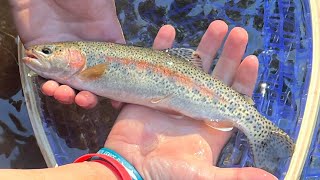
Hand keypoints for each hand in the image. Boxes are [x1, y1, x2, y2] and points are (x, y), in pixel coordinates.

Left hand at [10, 0, 122, 107]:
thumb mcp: (103, 9)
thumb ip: (113, 29)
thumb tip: (125, 52)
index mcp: (102, 45)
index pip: (111, 73)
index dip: (115, 90)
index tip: (117, 102)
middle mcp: (84, 54)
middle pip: (88, 84)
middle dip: (88, 97)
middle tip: (86, 100)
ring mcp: (62, 56)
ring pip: (67, 84)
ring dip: (67, 95)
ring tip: (64, 94)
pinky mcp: (42, 54)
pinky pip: (45, 76)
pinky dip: (48, 86)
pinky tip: (50, 87)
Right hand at [104, 21, 275, 179]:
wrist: (130, 168)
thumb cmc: (165, 173)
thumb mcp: (201, 175)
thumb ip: (233, 176)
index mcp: (212, 123)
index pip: (234, 96)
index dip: (243, 79)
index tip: (251, 60)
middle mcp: (196, 106)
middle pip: (216, 76)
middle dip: (228, 55)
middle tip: (238, 35)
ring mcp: (174, 95)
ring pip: (192, 66)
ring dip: (203, 47)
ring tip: (216, 28)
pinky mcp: (152, 89)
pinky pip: (158, 63)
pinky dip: (162, 47)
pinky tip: (169, 32)